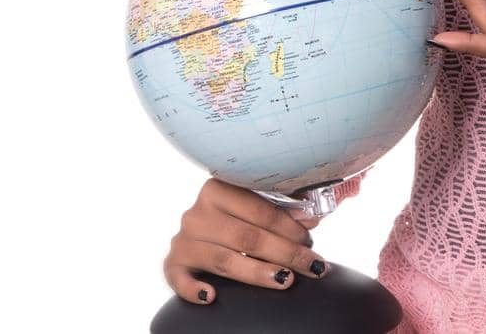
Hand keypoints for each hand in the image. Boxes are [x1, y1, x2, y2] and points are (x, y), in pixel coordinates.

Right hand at [162, 177, 329, 304]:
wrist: (206, 229)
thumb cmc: (241, 216)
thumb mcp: (262, 205)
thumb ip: (287, 208)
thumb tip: (312, 217)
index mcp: (219, 188)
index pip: (259, 209)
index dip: (290, 227)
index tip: (312, 241)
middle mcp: (197, 212)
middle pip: (246, 237)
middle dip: (285, 253)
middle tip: (311, 266)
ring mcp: (183, 239)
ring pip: (223, 259)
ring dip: (257, 272)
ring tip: (286, 280)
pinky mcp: (172, 264)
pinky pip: (178, 279)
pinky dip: (193, 289)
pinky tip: (211, 296)